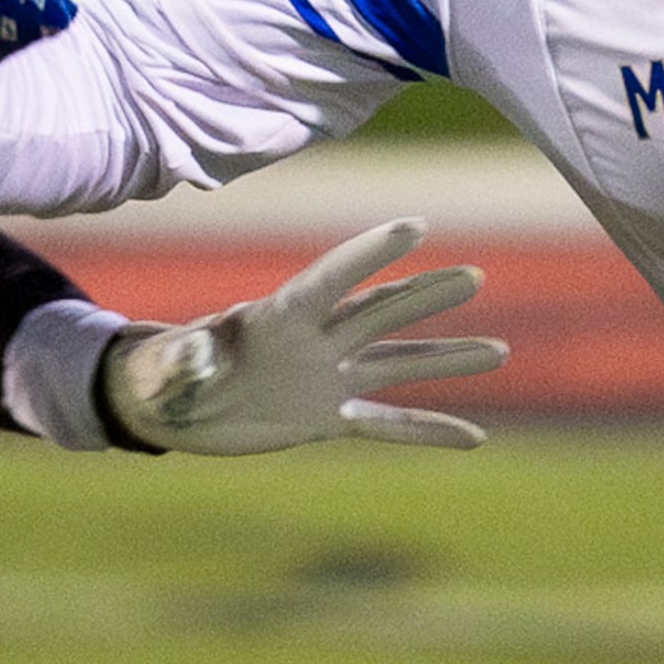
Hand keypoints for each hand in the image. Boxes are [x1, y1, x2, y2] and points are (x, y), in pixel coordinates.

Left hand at [103, 220, 508, 453]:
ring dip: (446, 359)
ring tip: (499, 351)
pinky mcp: (327, 418)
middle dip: (425, 296)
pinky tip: (472, 438)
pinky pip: (386, 425)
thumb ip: (192, 356)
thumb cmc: (164, 374)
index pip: (332, 279)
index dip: (369, 254)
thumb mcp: (172, 364)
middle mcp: (314, 340)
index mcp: (277, 316)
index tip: (415, 226)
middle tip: (474, 276)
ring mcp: (327, 378)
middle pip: (380, 313)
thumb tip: (197, 351)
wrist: (170, 407)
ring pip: (397, 365)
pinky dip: (426, 431)